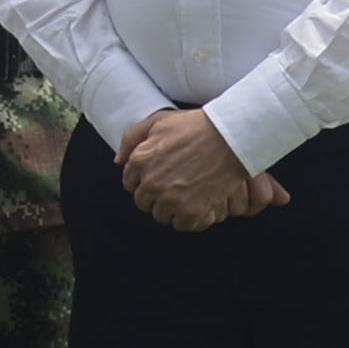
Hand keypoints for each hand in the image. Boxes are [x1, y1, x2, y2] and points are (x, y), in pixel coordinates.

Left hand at [117, 107, 287, 231]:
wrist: (229, 138)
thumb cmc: (195, 127)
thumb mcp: (158, 121)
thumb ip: (132, 138)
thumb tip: (119, 161)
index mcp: (140, 161)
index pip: (130, 183)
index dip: (143, 181)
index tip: (157, 179)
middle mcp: (151, 183)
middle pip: (144, 202)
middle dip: (155, 197)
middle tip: (174, 188)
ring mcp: (171, 199)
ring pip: (162, 215)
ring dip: (172, 209)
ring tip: (187, 196)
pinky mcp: (191, 211)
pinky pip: (182, 225)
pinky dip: (190, 219)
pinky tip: (199, 206)